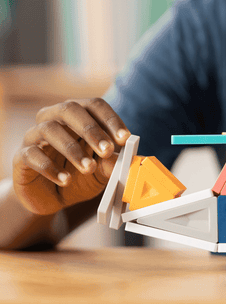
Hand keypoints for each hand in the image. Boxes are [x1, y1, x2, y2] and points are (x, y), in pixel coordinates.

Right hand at [12, 98, 130, 214]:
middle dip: (91, 129)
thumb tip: (127, 157)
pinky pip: (31, 154)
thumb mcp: (101, 171)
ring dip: (72, 149)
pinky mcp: (21, 157)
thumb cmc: (80, 176)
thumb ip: (111, 162)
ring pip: (49, 129)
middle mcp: (54, 118)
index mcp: (78, 115)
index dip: (111, 119)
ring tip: (88, 168)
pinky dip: (49, 167)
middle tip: (107, 150)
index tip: (125, 138)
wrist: (52, 198)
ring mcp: (35, 136)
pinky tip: (65, 180)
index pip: (95, 105)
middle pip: (70, 109)